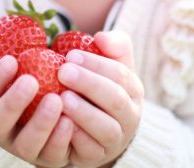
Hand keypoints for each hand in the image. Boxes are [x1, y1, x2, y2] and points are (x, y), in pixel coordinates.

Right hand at [0, 44, 73, 167]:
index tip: (11, 61)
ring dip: (40, 122)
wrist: (64, 117)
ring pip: (25, 144)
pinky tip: (70, 120)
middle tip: (30, 81)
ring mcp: (26, 149)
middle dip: (12, 102)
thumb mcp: (16, 73)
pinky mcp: (49, 159)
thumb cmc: (34, 89)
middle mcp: (4, 132)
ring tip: (56, 100)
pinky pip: (52, 153)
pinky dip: (60, 138)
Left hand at [57, 31, 143, 166]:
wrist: (92, 128)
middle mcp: (130, 116)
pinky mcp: (97, 157)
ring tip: (62, 98)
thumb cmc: (98, 87)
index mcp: (133, 90)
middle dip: (89, 84)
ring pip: (107, 129)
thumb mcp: (109, 64)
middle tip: (62, 71)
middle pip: (116, 100)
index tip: (70, 55)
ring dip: (84, 113)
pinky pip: (90, 150)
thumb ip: (112, 45)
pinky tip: (60, 123)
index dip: (96, 64)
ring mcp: (116, 140)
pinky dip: (76, 138)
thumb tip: (101, 37)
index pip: (120, 75)